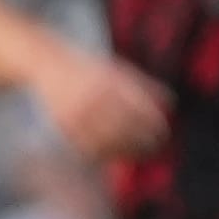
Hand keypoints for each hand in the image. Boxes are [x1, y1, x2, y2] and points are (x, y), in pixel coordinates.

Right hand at [34, 44, 171, 166]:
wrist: (47, 64)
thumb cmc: (90, 68)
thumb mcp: (117, 69)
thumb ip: (143, 85)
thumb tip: (170, 103)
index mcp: (107, 82)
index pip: (137, 109)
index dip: (153, 124)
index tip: (163, 131)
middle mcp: (91, 98)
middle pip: (124, 129)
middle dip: (144, 141)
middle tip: (157, 147)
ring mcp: (76, 113)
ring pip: (107, 142)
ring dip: (128, 151)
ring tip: (142, 154)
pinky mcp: (64, 126)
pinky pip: (88, 147)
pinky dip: (106, 154)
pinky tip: (118, 154)